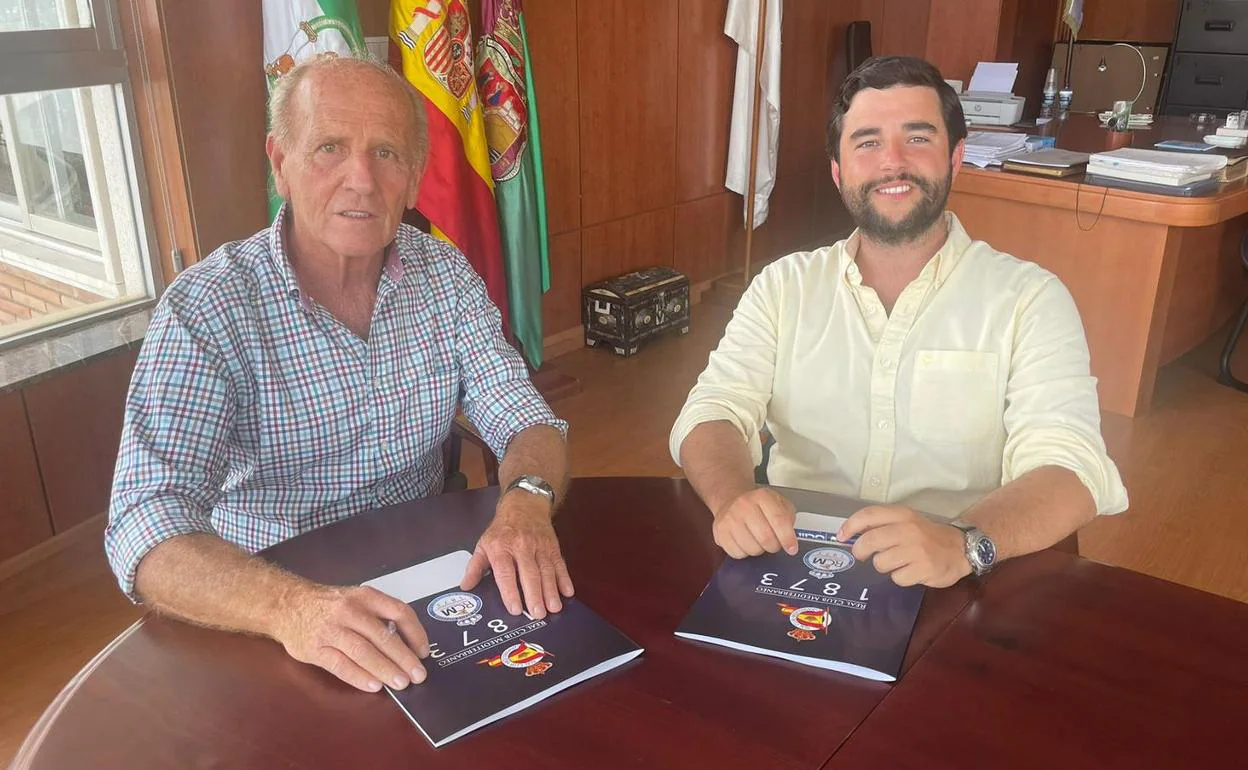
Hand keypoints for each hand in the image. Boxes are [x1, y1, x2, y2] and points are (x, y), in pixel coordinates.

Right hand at [272, 583, 429, 692]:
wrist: (287, 605)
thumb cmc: (329, 605)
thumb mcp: (356, 599)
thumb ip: (379, 615)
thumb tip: (408, 643)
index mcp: (365, 596)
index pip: (399, 612)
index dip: (415, 633)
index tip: (423, 651)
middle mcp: (349, 611)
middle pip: (382, 636)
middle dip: (403, 658)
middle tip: (418, 675)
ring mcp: (331, 630)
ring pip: (363, 652)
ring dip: (385, 669)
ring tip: (401, 683)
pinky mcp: (315, 649)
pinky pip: (341, 665)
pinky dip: (359, 677)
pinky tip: (374, 686)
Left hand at [461, 492, 572, 618]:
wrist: (524, 505)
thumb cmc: (502, 529)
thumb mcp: (484, 544)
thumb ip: (475, 567)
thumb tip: (466, 586)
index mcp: (501, 548)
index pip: (505, 573)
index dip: (510, 591)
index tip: (515, 608)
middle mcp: (521, 547)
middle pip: (529, 573)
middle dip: (535, 595)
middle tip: (538, 613)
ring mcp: (539, 547)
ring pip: (546, 570)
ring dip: (551, 590)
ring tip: (553, 608)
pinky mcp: (552, 547)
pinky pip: (559, 564)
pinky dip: (565, 578)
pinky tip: (567, 592)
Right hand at [712, 487, 797, 558]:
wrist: (730, 500)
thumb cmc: (758, 506)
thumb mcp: (778, 503)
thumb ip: (788, 517)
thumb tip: (791, 539)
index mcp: (762, 496)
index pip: (779, 520)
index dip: (787, 538)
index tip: (792, 549)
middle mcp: (744, 505)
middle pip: (766, 538)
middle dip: (774, 546)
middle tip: (773, 543)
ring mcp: (729, 519)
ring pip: (752, 549)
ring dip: (759, 550)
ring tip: (757, 540)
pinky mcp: (719, 532)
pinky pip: (738, 553)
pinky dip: (744, 552)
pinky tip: (744, 541)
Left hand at [838, 505, 970, 587]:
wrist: (961, 548)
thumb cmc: (927, 535)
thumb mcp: (907, 521)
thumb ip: (882, 524)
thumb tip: (850, 534)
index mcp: (902, 515)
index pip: (868, 515)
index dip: (850, 526)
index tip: (840, 536)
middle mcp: (908, 530)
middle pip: (870, 541)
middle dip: (860, 551)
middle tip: (861, 555)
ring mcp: (916, 550)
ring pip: (881, 563)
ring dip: (884, 566)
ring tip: (896, 562)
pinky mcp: (924, 569)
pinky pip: (897, 578)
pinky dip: (900, 577)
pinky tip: (910, 571)